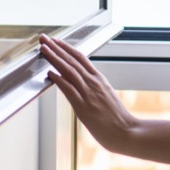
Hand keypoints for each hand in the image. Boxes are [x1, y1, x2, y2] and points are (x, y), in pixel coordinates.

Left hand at [40, 34, 136, 151]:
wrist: (127, 132)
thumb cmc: (117, 118)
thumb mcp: (106, 97)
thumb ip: (94, 89)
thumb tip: (82, 86)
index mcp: (99, 79)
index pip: (81, 58)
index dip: (67, 48)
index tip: (56, 41)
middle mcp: (94, 83)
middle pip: (72, 60)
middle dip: (56, 47)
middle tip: (43, 38)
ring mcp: (89, 93)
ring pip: (69, 70)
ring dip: (54, 58)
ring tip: (43, 48)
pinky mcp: (84, 107)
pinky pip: (69, 89)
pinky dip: (59, 80)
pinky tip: (49, 73)